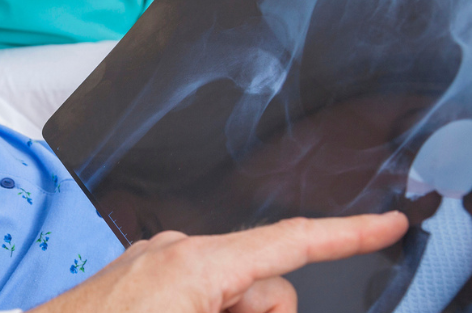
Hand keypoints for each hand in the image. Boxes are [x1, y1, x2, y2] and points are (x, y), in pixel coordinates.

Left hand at [30, 211, 408, 312]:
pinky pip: (195, 291)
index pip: (288, 241)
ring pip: (230, 290)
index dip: (346, 233)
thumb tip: (276, 305)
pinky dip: (205, 310)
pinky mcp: (140, 275)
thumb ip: (256, 312)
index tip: (388, 223)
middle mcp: (175, 250)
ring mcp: (154, 260)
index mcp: (195, 262)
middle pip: (262, 281)